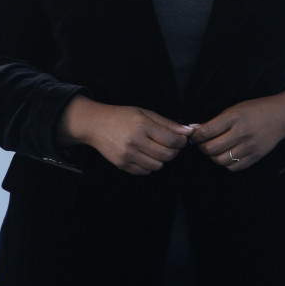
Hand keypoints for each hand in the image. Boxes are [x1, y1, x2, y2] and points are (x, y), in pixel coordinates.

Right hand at [59, 96, 192, 174]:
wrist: (96, 125)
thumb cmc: (122, 116)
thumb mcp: (145, 113)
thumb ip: (167, 123)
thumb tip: (188, 131)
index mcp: (142, 125)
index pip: (171, 140)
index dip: (181, 141)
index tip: (182, 139)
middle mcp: (135, 141)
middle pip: (166, 155)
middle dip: (174, 151)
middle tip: (171, 145)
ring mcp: (128, 155)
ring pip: (157, 166)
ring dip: (161, 159)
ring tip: (156, 149)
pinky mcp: (122, 165)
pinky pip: (144, 172)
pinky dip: (149, 166)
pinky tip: (145, 155)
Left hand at [191, 95, 284, 171]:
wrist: (281, 116)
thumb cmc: (256, 110)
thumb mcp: (235, 109)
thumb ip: (216, 121)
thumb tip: (195, 129)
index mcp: (234, 117)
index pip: (207, 131)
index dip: (196, 136)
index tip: (194, 136)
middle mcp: (241, 132)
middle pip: (212, 148)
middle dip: (202, 147)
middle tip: (201, 143)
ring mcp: (249, 146)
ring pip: (221, 160)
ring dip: (213, 157)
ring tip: (214, 149)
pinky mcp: (255, 157)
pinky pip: (234, 167)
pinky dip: (226, 163)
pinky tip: (226, 154)